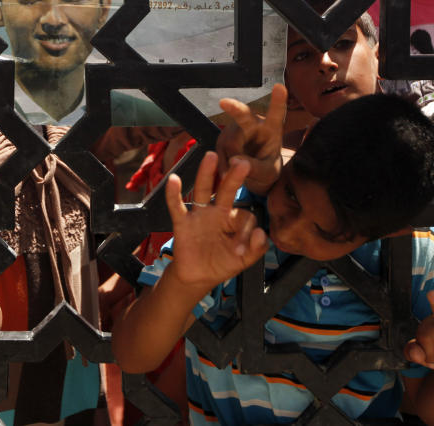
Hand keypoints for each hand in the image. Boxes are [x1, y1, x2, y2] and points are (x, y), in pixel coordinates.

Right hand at [165, 151, 268, 290]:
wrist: (197, 277)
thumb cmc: (221, 263)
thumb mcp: (243, 259)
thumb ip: (256, 248)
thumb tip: (260, 232)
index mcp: (234, 219)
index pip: (245, 215)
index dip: (246, 232)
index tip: (241, 250)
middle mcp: (217, 212)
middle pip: (226, 190)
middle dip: (234, 177)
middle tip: (243, 162)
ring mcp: (199, 215)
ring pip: (203, 190)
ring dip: (206, 173)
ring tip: (211, 156)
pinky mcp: (182, 223)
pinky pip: (177, 206)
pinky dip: (174, 193)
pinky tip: (174, 179)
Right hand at [217, 83, 287, 194]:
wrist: (252, 173)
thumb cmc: (266, 168)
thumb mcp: (268, 173)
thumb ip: (256, 168)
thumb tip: (235, 162)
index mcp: (272, 129)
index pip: (276, 114)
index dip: (278, 101)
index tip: (280, 86)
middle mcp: (252, 124)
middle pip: (243, 116)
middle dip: (234, 108)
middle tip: (224, 102)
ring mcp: (234, 131)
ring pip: (228, 144)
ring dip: (231, 163)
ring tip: (237, 177)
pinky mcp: (222, 139)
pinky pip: (217, 152)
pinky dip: (221, 166)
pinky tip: (226, 174)